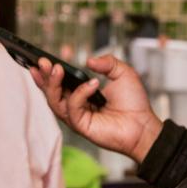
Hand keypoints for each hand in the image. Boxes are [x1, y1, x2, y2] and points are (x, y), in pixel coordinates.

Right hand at [30, 54, 162, 162]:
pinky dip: (79, 94)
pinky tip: (92, 84)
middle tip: (43, 62)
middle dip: (45, 76)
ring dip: (53, 84)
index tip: (42, 60)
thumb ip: (107, 62)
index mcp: (82, 94)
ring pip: (55, 101)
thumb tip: (88, 61)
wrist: (144, 125)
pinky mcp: (81, 126)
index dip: (48, 73)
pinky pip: (73, 108)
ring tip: (57, 69)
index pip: (59, 83)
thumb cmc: (134, 103)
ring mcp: (77, 117)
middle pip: (51, 93)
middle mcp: (76, 106)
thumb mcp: (123, 73)